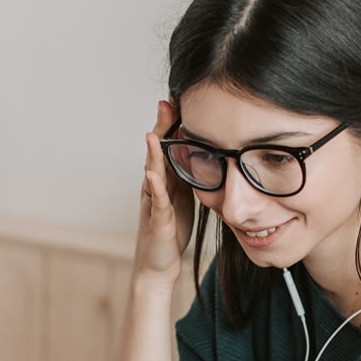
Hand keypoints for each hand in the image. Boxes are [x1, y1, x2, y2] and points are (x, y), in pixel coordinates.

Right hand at [134, 99, 194, 284]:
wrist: (158, 265)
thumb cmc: (171, 230)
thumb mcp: (186, 196)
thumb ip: (191, 173)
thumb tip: (208, 150)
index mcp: (167, 179)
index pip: (170, 145)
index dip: (174, 122)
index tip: (180, 96)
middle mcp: (156, 187)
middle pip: (158, 152)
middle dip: (162, 127)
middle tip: (166, 101)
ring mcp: (154, 203)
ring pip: (152, 173)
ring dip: (153, 153)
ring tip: (153, 133)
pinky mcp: (158, 222)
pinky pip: (155, 203)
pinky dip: (153, 188)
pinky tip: (153, 174)